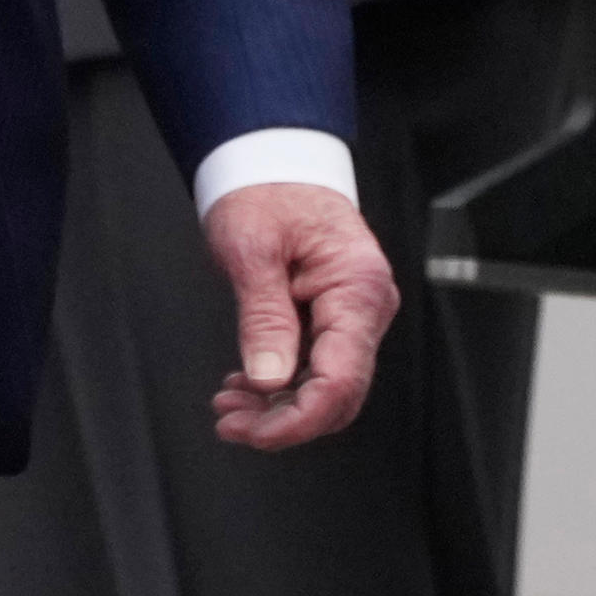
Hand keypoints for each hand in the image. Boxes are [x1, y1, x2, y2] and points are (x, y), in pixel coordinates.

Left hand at [200, 180, 392, 452]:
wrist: (274, 161)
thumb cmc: (267, 191)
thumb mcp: (252, 250)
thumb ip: (264, 318)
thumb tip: (268, 379)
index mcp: (356, 288)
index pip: (340, 380)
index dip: (298, 420)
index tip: (253, 433)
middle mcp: (366, 307)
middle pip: (338, 395)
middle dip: (284, 421)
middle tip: (230, 423)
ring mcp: (354, 315)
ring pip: (327, 388)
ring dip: (277, 407)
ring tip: (229, 407)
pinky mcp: (335, 318)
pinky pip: (317, 367)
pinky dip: (281, 385)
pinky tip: (246, 386)